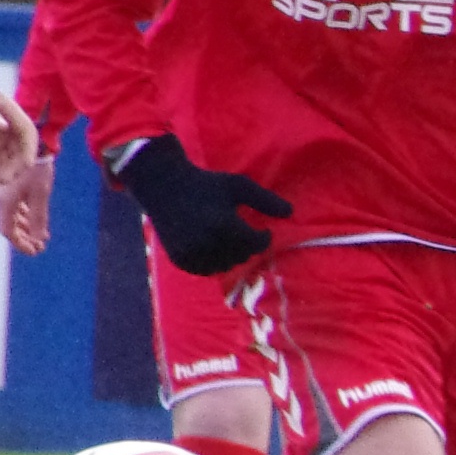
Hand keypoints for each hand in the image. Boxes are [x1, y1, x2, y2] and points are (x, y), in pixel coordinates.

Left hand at [0, 77, 37, 187]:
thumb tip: (3, 128)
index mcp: (11, 114)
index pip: (27, 134)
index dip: (29, 150)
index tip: (26, 164)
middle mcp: (8, 130)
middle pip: (20, 153)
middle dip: (15, 168)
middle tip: (2, 180)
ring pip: (8, 164)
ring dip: (3, 176)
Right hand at [0, 154, 54, 254]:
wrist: (36, 145)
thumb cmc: (37, 169)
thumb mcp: (41, 194)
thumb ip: (39, 217)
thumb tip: (39, 239)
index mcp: (5, 202)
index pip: (7, 231)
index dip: (20, 244)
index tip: (35, 252)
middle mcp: (2, 199)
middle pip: (10, 226)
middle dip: (25, 239)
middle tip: (40, 248)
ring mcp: (7, 194)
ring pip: (14, 217)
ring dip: (27, 229)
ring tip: (41, 239)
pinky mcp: (13, 188)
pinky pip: (18, 208)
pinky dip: (28, 218)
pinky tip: (39, 225)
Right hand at [115, 134, 290, 274]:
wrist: (164, 186)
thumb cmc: (206, 184)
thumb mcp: (238, 185)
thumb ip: (265, 200)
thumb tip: (291, 212)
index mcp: (224, 226)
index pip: (257, 243)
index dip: (263, 237)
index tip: (263, 229)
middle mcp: (207, 244)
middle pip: (243, 256)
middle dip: (247, 246)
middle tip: (242, 232)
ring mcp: (192, 254)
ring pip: (225, 266)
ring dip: (231, 256)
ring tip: (227, 239)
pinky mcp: (180, 261)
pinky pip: (206, 270)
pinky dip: (213, 262)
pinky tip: (212, 246)